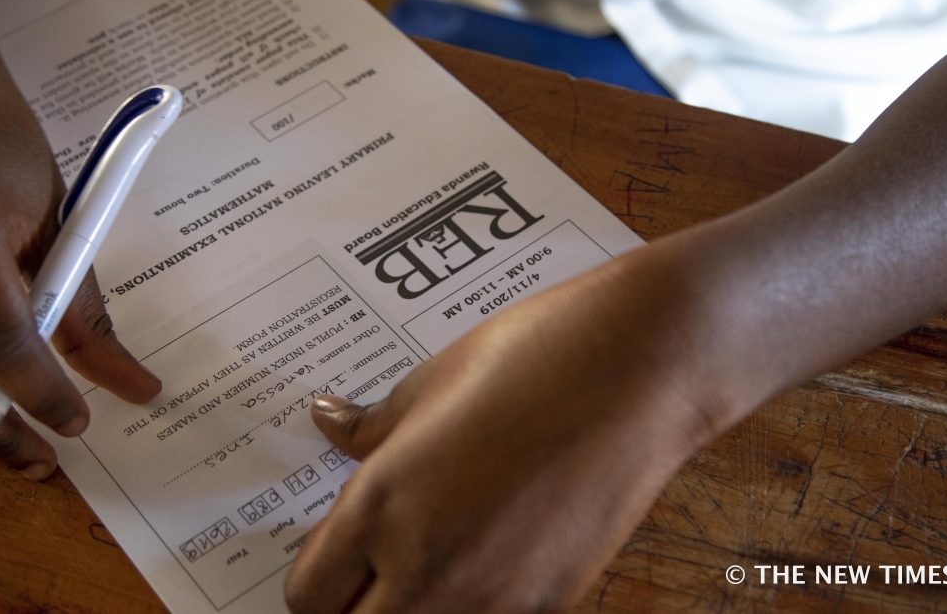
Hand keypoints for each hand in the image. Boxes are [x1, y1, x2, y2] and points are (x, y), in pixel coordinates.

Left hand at [285, 254, 718, 612]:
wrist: (639, 366)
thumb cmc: (532, 358)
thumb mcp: (429, 383)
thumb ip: (369, 427)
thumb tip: (326, 421)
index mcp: (379, 504)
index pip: (306, 594)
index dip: (313, 579)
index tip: (330, 558)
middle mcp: (427, 566)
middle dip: (351, 607)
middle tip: (367, 573)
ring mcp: (492, 598)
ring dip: (408, 611)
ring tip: (424, 568)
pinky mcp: (547, 606)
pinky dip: (467, 610)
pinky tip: (483, 564)